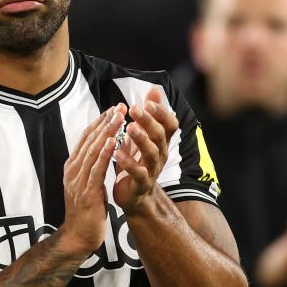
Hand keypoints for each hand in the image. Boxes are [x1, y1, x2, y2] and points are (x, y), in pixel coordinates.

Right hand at [60, 105, 125, 251]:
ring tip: (119, 118)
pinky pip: (96, 169)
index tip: (114, 109)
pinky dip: (103, 154)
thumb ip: (92, 166)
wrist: (78, 237)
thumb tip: (103, 149)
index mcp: (73, 167)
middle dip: (106, 122)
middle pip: (89, 140)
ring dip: (106, 132)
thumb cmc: (86, 211)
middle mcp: (73, 170)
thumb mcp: (88, 183)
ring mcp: (78, 181)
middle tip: (120, 106)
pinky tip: (112, 142)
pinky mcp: (86, 192)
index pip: (86, 139)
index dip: (100, 122)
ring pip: (93, 151)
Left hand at [113, 87, 177, 215]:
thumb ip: (149, 114)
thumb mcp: (144, 136)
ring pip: (152, 153)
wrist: (136, 196)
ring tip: (129, 128)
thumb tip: (154, 90)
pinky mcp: (142, 183)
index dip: (162, 112)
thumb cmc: (138, 161)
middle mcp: (161, 154)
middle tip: (135, 109)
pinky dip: (128, 162)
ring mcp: (153, 169)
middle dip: (148, 121)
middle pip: (160, 135)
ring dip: (141, 139)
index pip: (170, 123)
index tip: (148, 101)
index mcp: (161, 142)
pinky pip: (138, 172)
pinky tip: (117, 153)